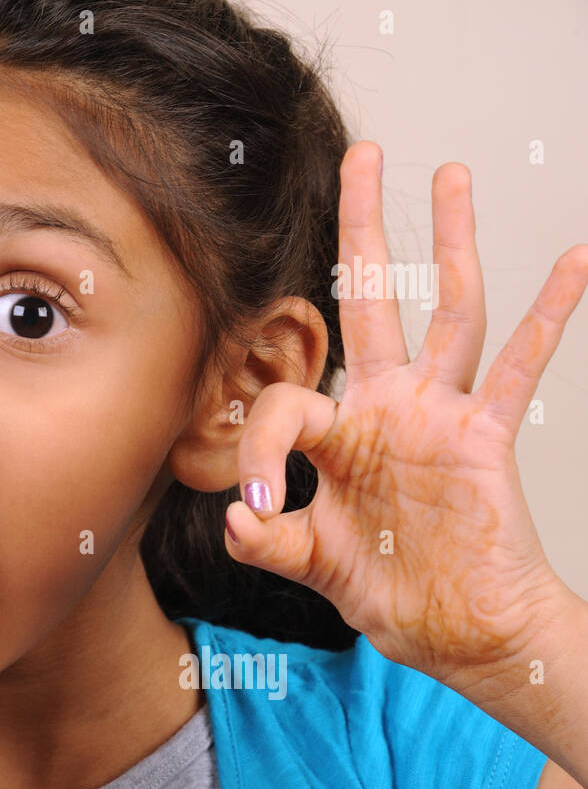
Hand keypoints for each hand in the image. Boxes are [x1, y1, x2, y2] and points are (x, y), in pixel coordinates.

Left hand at [225, 141, 587, 684]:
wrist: (455, 631)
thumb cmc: (386, 589)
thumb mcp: (312, 563)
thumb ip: (269, 544)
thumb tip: (235, 522)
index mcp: (340, 433)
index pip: (291, 402)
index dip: (260, 450)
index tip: (255, 510)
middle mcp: (388, 407)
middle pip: (374, 299)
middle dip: (363, 230)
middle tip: (360, 157)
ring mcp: (441, 414)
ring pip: (448, 309)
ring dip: (450, 242)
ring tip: (447, 173)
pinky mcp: (488, 436)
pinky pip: (521, 367)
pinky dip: (547, 315)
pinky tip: (570, 260)